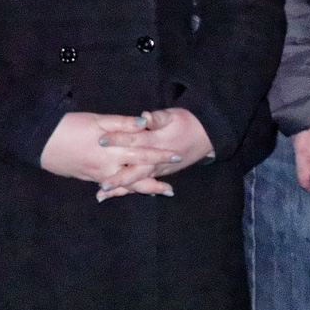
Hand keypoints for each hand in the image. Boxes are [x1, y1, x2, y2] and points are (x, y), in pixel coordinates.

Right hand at [39, 112, 179, 197]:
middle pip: (135, 179)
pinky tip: (126, 191)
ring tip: (156, 193)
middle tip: (171, 190)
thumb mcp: (97, 120)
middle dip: (154, 184)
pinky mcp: (86, 178)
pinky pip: (108, 186)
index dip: (160, 155)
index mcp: (112, 151)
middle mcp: (106, 168)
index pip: (142, 154)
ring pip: (122, 186)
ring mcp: (95, 175)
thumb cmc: (68, 126)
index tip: (177, 157)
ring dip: (140, 190)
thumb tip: (144, 122)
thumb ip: (122, 123)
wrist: (38, 141)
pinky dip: (120, 190)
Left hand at [95, 109, 214, 185]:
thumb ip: (158, 118)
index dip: (118, 140)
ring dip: (121, 188)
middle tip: (101, 184)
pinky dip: (132, 190)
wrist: (208, 135)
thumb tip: (144, 117)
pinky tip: (116, 194)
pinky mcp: (162, 173)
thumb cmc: (188, 122)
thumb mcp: (174, 115)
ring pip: (139, 181)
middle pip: (135, 170)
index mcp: (158, 141)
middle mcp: (157, 159)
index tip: (101, 140)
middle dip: (118, 177)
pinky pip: (145, 184)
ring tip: (102, 195)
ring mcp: (160, 169)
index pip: (135, 141)